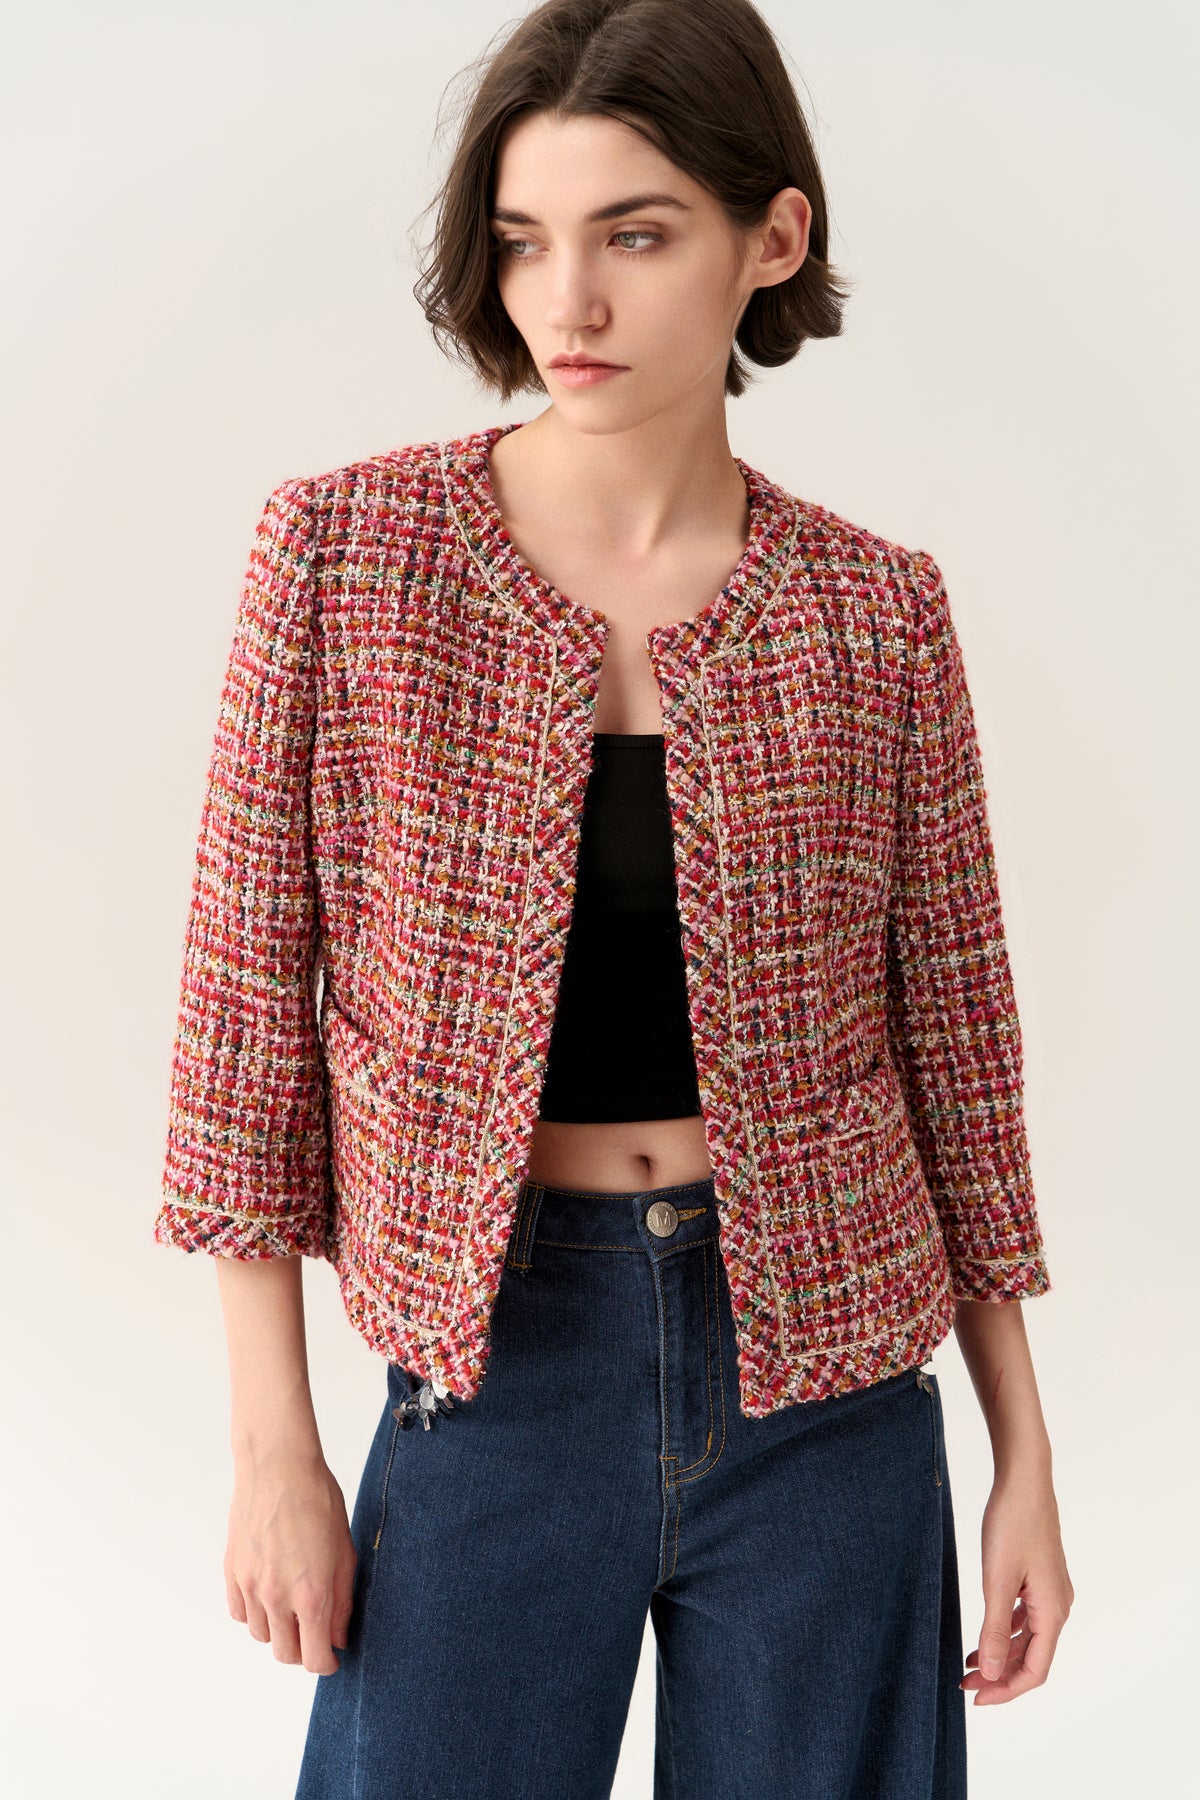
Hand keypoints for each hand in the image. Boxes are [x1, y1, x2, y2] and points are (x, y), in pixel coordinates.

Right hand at [223, 1449, 357, 1675]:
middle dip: (304, 1652)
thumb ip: (342, 1600)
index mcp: (311, 1594)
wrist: (278, 1467)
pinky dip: (255, 1614)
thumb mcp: (344, 1550)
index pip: (314, 1659)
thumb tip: (338, 1637)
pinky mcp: (231, 1572)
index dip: (327, 1665)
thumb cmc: (317, 1499)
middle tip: (315, 1635)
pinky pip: (240, 1613)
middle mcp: (277, 1596)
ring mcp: (250, 1586)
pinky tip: (269, 1595)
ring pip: (261, 1636)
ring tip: (294, 1608)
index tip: (332, 1659)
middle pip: (286, 1654)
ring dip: (279, 1632)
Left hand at [961, 1463, 1072, 1703]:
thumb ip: (996, 1629)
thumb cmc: (1012, 1523)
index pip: (1035, 1670)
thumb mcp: (997, 1580)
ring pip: (1029, 1637)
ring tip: (970, 1663)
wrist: (1023, 1479)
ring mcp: (1050, 1590)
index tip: (976, 1697)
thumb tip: (995, 1672)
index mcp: (1052, 1611)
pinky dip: (1006, 1630)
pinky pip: (1026, 1616)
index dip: (1007, 1690)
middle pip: (1032, 1657)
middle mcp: (1058, 1605)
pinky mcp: (1040, 1576)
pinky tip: (986, 1633)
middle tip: (965, 1682)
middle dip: (1001, 1675)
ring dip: (1002, 1654)